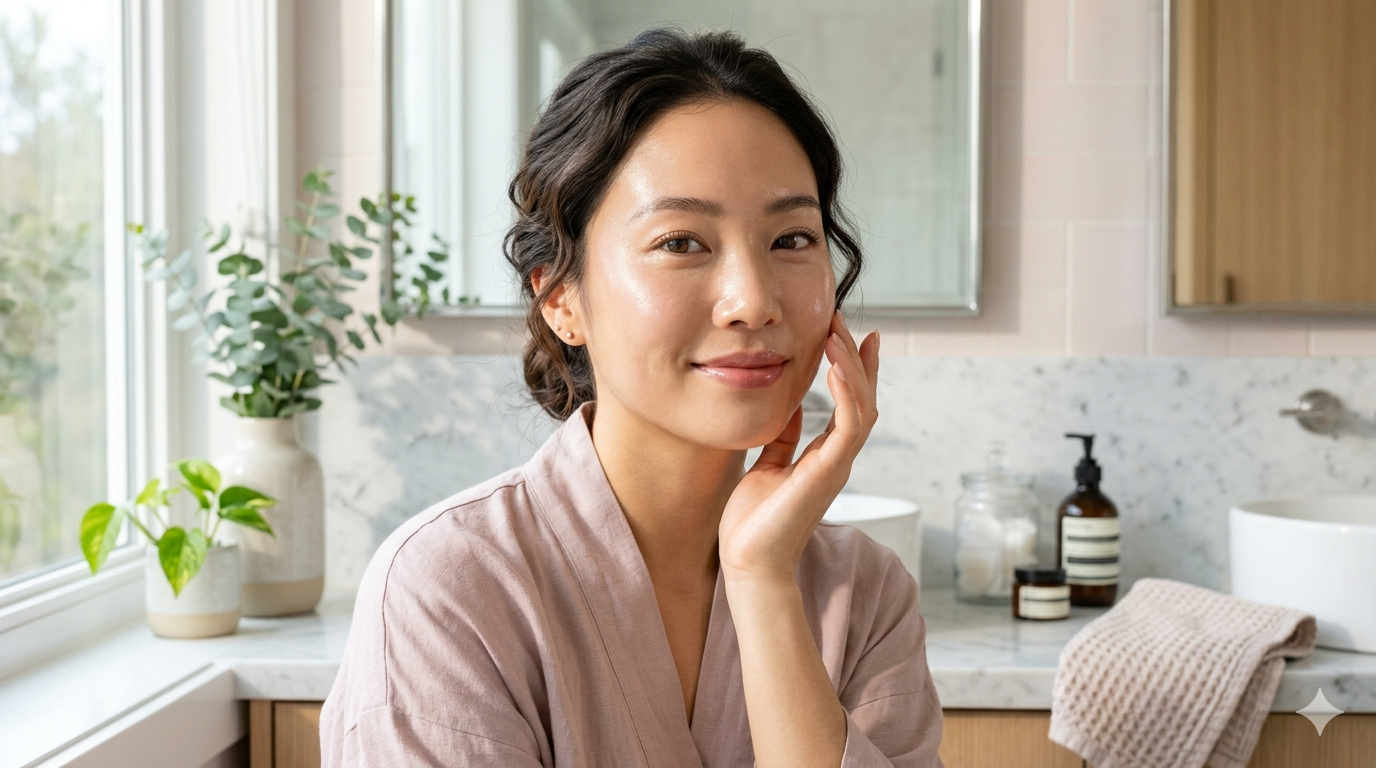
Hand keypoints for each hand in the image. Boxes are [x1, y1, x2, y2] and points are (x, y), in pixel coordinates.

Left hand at [718, 311, 879, 580]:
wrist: (748, 562)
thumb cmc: (753, 522)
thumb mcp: (766, 465)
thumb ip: (782, 437)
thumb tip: (788, 405)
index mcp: (823, 456)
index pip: (848, 403)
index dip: (851, 368)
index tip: (846, 334)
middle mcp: (836, 459)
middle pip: (862, 398)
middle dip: (855, 357)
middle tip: (842, 320)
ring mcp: (837, 466)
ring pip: (862, 407)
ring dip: (852, 367)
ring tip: (839, 332)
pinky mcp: (829, 473)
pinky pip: (849, 426)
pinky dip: (847, 393)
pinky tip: (836, 366)